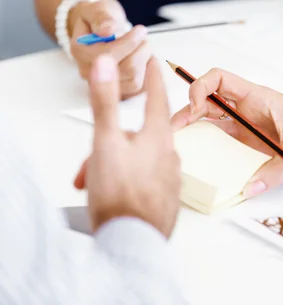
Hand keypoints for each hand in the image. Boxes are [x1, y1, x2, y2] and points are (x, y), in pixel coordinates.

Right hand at [69, 0, 150, 98]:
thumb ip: (101, 17)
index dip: (129, 43)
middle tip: (142, 36)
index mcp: (80, 51)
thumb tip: (107, 30)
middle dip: (140, 51)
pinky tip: (145, 58)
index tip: (140, 30)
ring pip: (134, 80)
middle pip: (125, 70)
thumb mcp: (98, 9)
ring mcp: (104, 85)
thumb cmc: (100, 19)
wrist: (101, 30)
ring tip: (143, 46)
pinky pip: (140, 89)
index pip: (108, 55)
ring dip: (145, 61)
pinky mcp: (120, 91)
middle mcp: (89, 72)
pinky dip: (148, 72)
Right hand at [74, 54, 180, 237]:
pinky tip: (113, 193)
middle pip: (139, 135)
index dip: (152, 78)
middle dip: (111, 143)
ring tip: (94, 183)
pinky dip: (126, 181)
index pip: (157, 97)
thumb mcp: (106, 141)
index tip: (154, 61)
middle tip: (89, 164)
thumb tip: (107, 65)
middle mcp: (170, 155)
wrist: (132, 242)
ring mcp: (170, 178)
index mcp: (159, 137)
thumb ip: (106, 102)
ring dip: (114, 165)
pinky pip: (145, 180)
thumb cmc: (120, 193)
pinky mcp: (166, 199)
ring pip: (139, 159)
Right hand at [170, 69, 282, 197]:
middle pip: (210, 103)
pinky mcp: (260, 144)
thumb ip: (274, 170)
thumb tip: (248, 188)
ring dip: (199, 132)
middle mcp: (251, 110)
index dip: (200, 87)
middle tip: (174, 133)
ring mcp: (254, 127)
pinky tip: (210, 164)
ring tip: (183, 147)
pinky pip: (231, 144)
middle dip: (188, 113)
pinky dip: (218, 150)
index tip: (195, 108)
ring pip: (216, 124)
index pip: (218, 80)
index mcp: (258, 97)